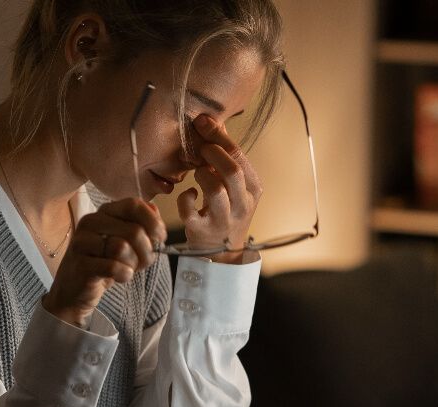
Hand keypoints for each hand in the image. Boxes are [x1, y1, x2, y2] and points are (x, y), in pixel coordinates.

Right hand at [43, 198, 166, 326]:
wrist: (75, 290)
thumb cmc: (105, 263)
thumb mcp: (126, 241)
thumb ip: (141, 224)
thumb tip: (155, 210)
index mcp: (104, 212)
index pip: (134, 205)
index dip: (153, 222)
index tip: (160, 238)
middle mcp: (91, 222)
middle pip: (133, 230)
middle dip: (146, 251)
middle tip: (144, 262)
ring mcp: (82, 242)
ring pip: (122, 248)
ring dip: (133, 263)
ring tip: (128, 269)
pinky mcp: (81, 264)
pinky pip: (113, 266)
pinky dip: (124, 274)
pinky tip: (120, 276)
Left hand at [177, 114, 262, 263]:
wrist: (222, 253)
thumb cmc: (226, 211)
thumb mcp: (234, 185)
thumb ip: (226, 156)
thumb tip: (215, 124)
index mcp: (253, 188)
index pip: (239, 156)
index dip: (218, 136)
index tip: (202, 121)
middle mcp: (242, 205)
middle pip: (231, 170)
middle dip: (211, 153)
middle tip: (199, 148)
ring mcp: (223, 220)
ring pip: (215, 189)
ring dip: (201, 175)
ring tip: (197, 173)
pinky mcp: (203, 231)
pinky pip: (190, 211)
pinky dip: (184, 198)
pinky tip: (188, 195)